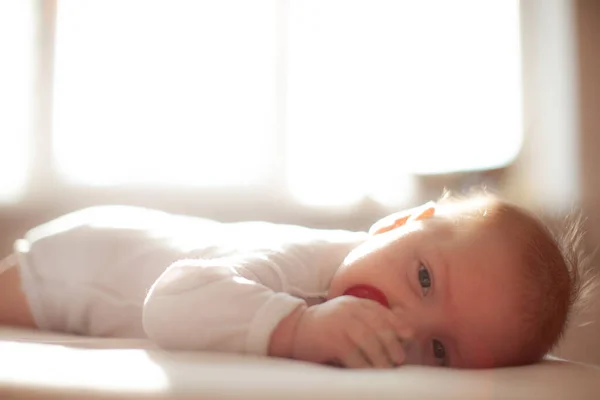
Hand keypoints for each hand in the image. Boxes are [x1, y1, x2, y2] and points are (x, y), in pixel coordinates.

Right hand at [292, 296, 411, 367]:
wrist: (294, 329)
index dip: (398, 325)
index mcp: (355, 303)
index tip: (408, 337)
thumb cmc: (326, 326)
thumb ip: (369, 318)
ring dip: (382, 358)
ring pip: (370, 343)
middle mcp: (350, 310)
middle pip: (380, 327)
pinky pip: (355, 357)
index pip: (382, 312)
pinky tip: (370, 374)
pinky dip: (365, 367)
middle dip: (393, 344)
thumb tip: (402, 330)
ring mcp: (341, 324)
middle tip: (399, 358)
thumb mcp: (347, 315)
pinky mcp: (333, 340)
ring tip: (387, 369)